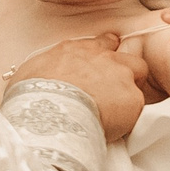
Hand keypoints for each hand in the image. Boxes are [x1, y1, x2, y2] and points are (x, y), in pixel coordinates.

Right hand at [10, 34, 144, 142]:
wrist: (50, 110)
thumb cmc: (33, 94)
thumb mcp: (30, 74)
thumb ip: (44, 72)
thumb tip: (33, 82)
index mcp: (78, 50)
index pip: (103, 43)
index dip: (106, 53)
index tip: (103, 65)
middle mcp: (103, 58)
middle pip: (128, 58)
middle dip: (126, 72)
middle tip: (114, 92)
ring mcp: (121, 75)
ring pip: (139, 76)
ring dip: (131, 91)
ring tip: (117, 112)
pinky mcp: (133, 98)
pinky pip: (137, 106)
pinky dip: (129, 117)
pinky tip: (116, 128)